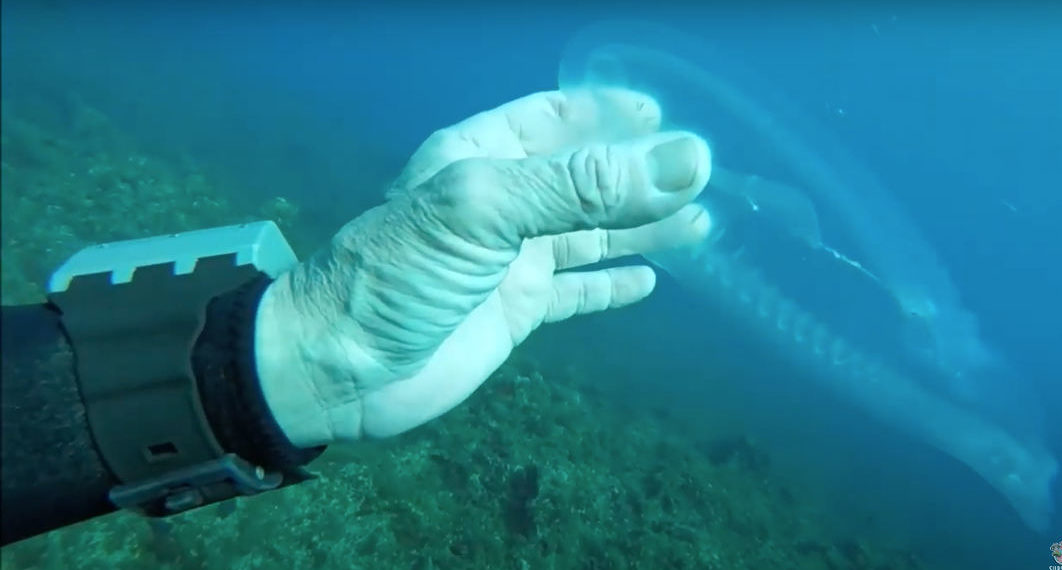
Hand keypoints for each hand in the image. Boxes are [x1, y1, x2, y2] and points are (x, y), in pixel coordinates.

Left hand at [254, 88, 712, 445]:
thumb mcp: (487, 209)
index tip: (660, 113)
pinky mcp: (514, 313)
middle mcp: (499, 203)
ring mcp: (508, 260)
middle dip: (639, 174)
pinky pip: (576, 292)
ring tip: (701, 224)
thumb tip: (687, 161)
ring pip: (590, 236)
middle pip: (584, 179)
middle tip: (702, 174)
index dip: (603, 112)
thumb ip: (584, 187)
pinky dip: (611, 286)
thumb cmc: (402, 272)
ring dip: (642, 229)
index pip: (551, 119)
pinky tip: (649, 282)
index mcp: (480, 157)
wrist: (342, 368)